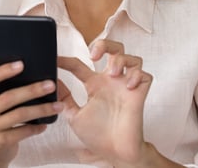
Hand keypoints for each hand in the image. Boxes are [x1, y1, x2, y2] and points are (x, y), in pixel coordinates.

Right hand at [0, 62, 62, 167]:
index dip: (2, 71)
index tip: (21, 64)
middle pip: (7, 97)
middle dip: (32, 90)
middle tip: (50, 84)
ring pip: (19, 114)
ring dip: (41, 109)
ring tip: (57, 104)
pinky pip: (22, 132)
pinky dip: (36, 127)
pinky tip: (46, 122)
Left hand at [58, 40, 152, 165]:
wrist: (116, 153)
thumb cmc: (97, 136)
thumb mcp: (74, 116)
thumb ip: (65, 99)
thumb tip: (52, 82)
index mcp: (94, 85)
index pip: (79, 65)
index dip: (65, 60)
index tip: (54, 59)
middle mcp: (111, 81)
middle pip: (113, 49)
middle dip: (105, 44)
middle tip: (94, 54)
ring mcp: (126, 86)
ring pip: (131, 58)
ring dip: (121, 59)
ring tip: (112, 73)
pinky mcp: (139, 93)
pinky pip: (145, 75)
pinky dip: (137, 75)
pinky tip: (128, 86)